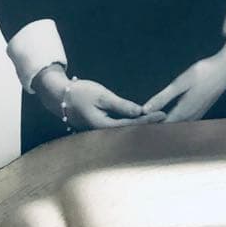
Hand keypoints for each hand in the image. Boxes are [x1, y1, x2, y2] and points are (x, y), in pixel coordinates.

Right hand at [33, 65, 165, 129]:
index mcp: (103, 127)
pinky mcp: (98, 126)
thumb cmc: (79, 93)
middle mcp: (102, 133)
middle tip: (167, 120)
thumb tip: (140, 111)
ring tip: (158, 120)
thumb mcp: (102, 96)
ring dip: (140, 125)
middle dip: (148, 125)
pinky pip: (118, 125)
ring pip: (124, 129)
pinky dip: (130, 122)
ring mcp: (99, 131)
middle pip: (129, 131)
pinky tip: (140, 119)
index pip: (131, 125)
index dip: (148, 120)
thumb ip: (121, 105)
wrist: (58, 95)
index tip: (163, 115)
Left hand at [141, 40, 225, 122]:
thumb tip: (144, 109)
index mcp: (183, 112)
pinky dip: (171, 122)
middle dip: (151, 129)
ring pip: (175, 127)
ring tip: (145, 125)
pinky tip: (164, 118)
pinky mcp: (199, 111)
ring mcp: (196, 116)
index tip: (130, 129)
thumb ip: (163, 97)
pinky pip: (182, 122)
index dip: (145, 129)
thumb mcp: (180, 82)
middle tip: (133, 129)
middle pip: (166, 130)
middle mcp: (190, 118)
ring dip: (161, 126)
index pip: (159, 127)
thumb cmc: (203, 72)